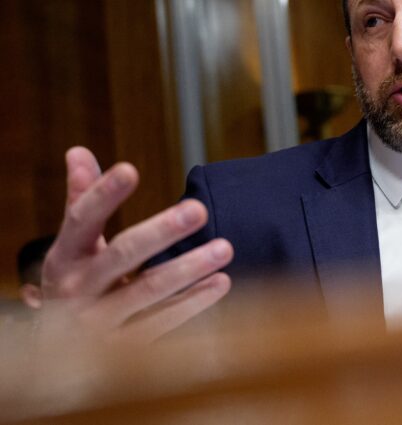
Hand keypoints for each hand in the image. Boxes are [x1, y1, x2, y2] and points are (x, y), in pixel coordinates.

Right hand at [38, 147, 232, 344]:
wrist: (59, 356)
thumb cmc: (76, 283)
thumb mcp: (71, 246)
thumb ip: (80, 200)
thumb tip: (78, 149)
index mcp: (64, 256)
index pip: (81, 219)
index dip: (103, 194)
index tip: (130, 169)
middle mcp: (77, 288)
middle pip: (121, 255)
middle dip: (161, 232)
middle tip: (199, 209)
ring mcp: (99, 322)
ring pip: (147, 292)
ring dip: (188, 269)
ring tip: (225, 247)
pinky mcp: (124, 348)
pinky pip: (162, 323)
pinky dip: (193, 304)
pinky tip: (221, 283)